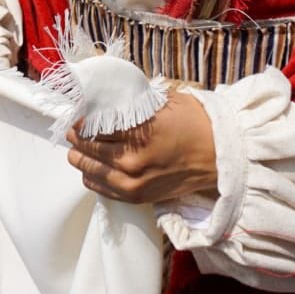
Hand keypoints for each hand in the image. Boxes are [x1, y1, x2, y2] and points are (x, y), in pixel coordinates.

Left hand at [66, 90, 217, 203]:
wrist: (221, 155)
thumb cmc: (194, 122)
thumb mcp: (162, 102)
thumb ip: (132, 102)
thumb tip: (106, 97)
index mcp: (138, 133)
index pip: (92, 126)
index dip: (80, 119)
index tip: (76, 113)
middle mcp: (131, 160)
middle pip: (85, 148)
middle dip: (76, 137)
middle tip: (73, 128)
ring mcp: (133, 182)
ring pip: (89, 170)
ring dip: (81, 157)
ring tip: (79, 147)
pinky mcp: (138, 197)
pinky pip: (101, 189)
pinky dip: (92, 176)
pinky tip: (91, 166)